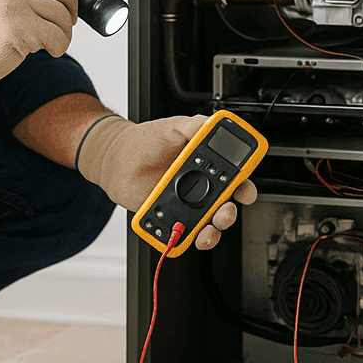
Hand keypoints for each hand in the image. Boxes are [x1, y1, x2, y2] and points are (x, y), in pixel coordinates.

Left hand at [76, 114, 257, 250]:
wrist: (118, 158)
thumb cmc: (148, 141)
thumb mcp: (175, 126)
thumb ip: (196, 125)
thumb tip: (213, 124)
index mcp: (210, 167)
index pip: (236, 180)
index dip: (245, 188)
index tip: (245, 191)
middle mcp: (202, 189)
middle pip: (225, 207)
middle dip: (229, 214)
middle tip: (224, 211)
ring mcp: (186, 206)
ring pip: (207, 226)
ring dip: (212, 232)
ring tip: (206, 230)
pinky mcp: (169, 219)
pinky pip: (181, 234)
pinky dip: (183, 238)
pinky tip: (180, 233)